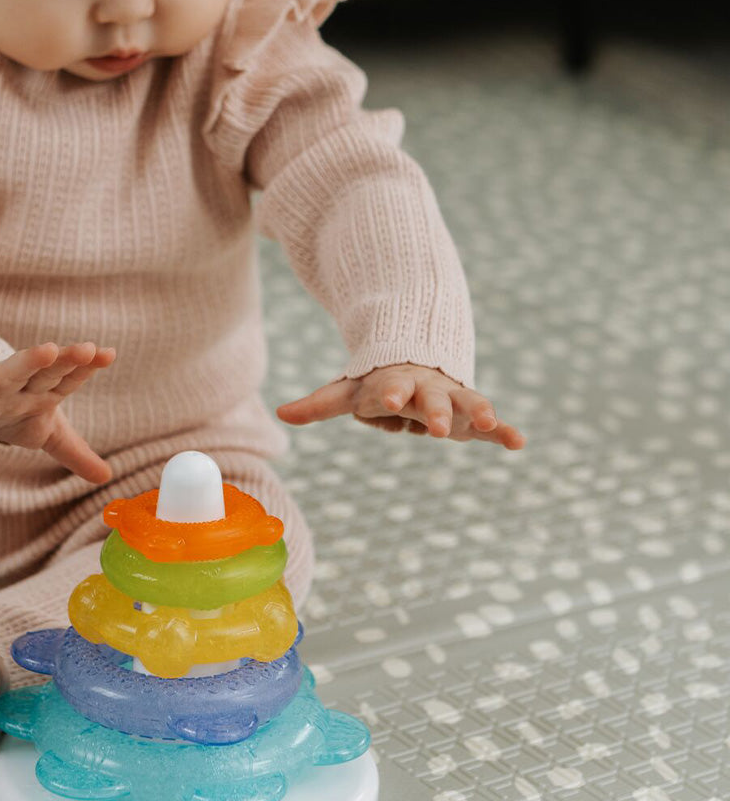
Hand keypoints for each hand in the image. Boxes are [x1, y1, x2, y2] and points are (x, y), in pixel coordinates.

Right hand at [0, 341, 116, 479]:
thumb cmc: (13, 415)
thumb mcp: (48, 436)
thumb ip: (76, 453)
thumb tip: (107, 477)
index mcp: (45, 392)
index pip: (68, 379)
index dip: (86, 367)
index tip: (108, 355)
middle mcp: (22, 388)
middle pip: (46, 372)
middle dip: (65, 359)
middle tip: (85, 349)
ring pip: (12, 373)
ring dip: (29, 361)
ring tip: (49, 349)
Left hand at [276, 363, 524, 448]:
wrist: (417, 356)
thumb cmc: (377, 382)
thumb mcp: (346, 393)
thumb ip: (317, 405)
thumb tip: (280, 413)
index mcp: (395, 383)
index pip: (391, 388)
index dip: (390, 393)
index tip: (391, 398)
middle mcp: (426, 388)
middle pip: (431, 399)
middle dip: (435, 411)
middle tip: (438, 428)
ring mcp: (451, 397)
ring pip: (466, 403)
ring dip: (477, 412)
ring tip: (489, 424)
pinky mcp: (469, 412)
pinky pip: (489, 422)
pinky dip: (504, 431)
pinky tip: (519, 443)